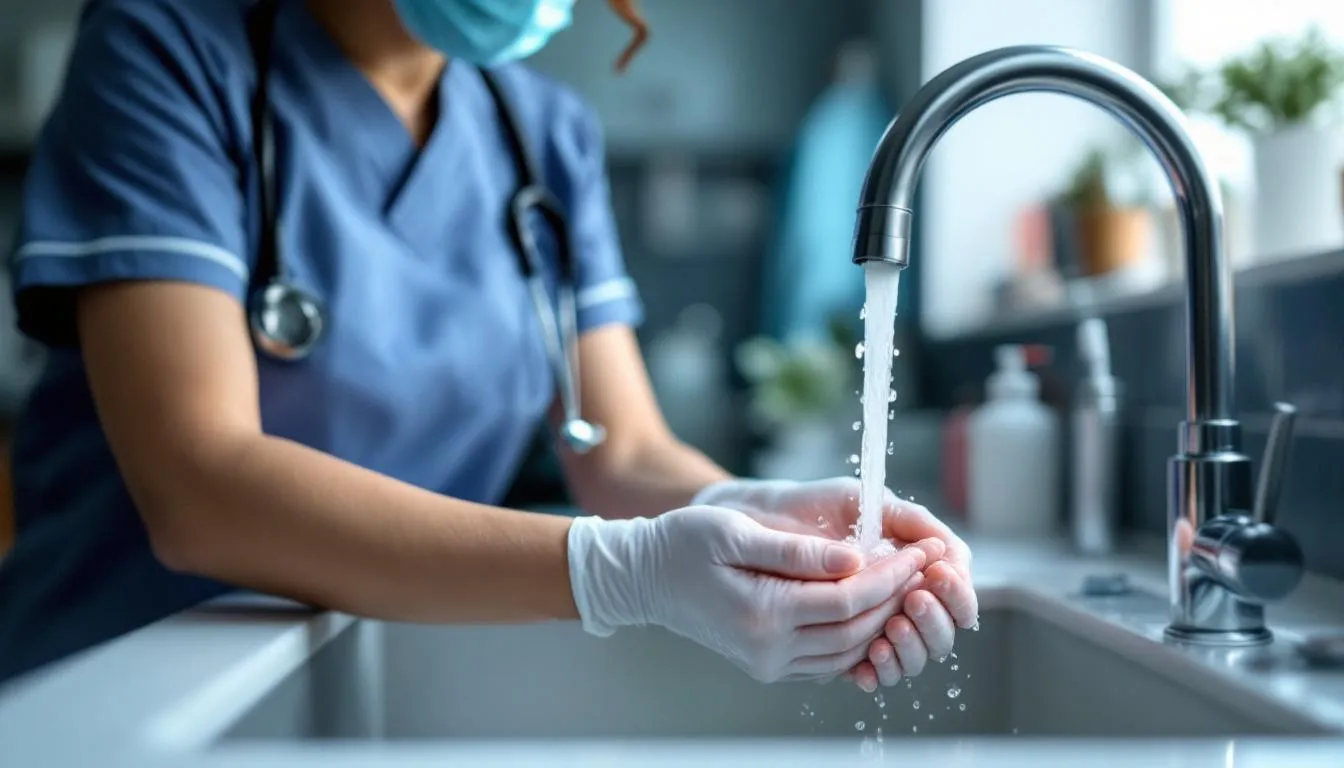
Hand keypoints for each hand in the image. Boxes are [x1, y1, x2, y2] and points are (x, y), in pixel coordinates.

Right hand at [694, 478, 977, 689]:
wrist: (645, 578)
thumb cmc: (684, 544)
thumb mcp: (736, 532)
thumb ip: (798, 551)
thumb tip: (856, 559)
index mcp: (763, 613)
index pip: (849, 599)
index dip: (892, 574)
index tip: (920, 549)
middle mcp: (768, 649)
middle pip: (856, 629)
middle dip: (897, 595)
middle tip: (925, 562)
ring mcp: (769, 663)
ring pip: (848, 649)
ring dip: (882, 618)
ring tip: (907, 581)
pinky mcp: (768, 666)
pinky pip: (827, 659)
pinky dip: (857, 637)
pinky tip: (873, 607)